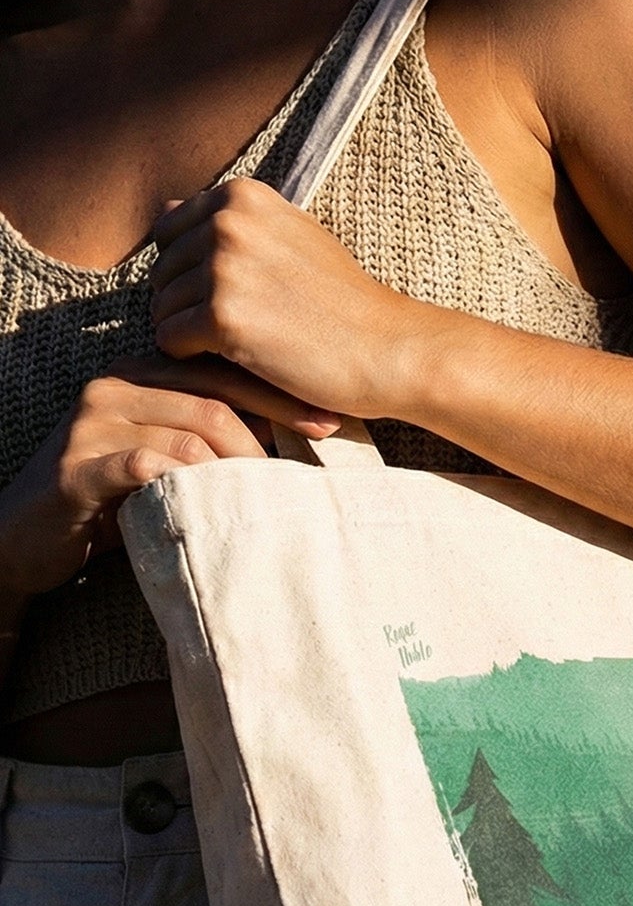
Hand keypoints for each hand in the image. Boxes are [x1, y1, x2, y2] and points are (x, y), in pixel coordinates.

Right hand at [0, 355, 339, 604]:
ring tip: (274, 492)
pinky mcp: (77, 468)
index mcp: (138, 375)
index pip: (219, 368)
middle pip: (212, 396)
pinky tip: (220, 505)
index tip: (328, 416)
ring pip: (188, 432)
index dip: (277, 391)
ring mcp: (91, 425)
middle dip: (273, 426)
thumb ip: (207, 439)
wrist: (20, 537)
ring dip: (241, 466)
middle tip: (317, 454)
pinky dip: (190, 484)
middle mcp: (113, 387)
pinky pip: (147, 466)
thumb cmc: (106, 500)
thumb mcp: (162, 460)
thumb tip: (286, 439)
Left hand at [150, 179, 418, 417]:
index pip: (170, 233)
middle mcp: (228, 223)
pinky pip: (170, 341)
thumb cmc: (343, 301)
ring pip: (162, 308)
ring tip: (242, 348)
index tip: (236, 298)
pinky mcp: (222, 318)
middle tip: (241, 332)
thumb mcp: (291, 237)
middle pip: (163, 272)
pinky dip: (193, 360)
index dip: (193, 274)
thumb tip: (165, 208)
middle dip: (188, 306)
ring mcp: (223, 269)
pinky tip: (235, 363)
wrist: (386, 349)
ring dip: (192, 337)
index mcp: (241, 197)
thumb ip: (232, 223)